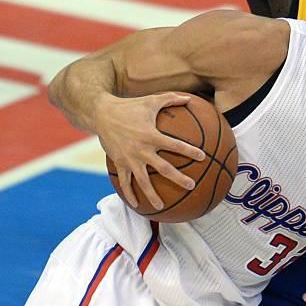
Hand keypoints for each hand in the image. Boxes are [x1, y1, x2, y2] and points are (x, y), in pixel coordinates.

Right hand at [94, 91, 204, 209]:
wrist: (102, 114)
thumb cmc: (130, 106)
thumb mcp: (151, 100)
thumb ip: (171, 99)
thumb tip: (189, 98)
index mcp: (152, 135)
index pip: (176, 145)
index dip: (190, 151)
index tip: (203, 157)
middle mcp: (142, 150)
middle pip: (164, 168)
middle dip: (179, 178)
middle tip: (192, 186)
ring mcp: (129, 159)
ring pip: (143, 181)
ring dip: (152, 195)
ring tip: (161, 207)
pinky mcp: (119, 163)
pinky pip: (124, 182)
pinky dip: (130, 194)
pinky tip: (137, 204)